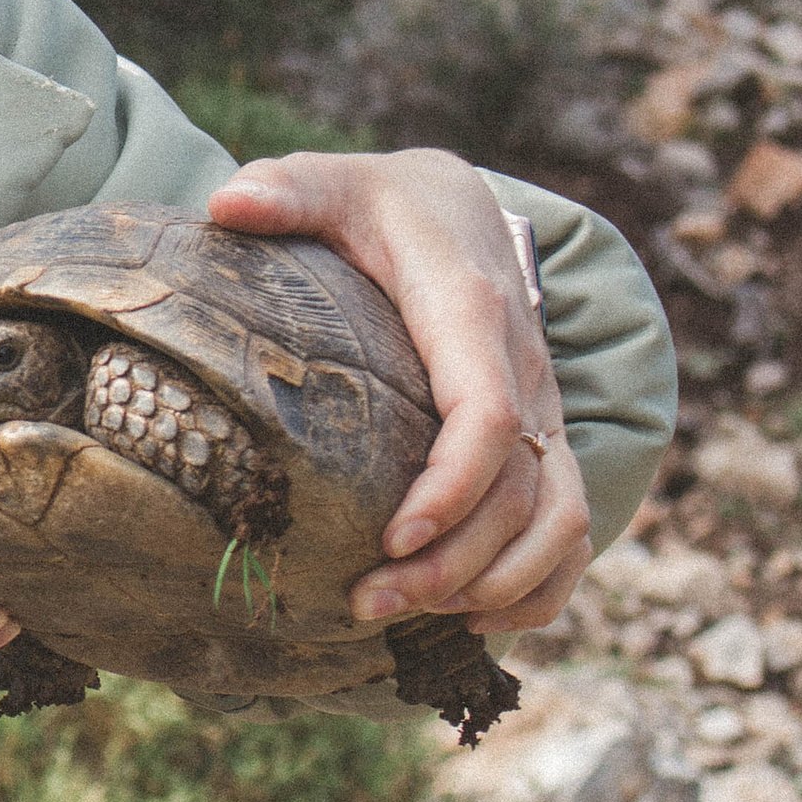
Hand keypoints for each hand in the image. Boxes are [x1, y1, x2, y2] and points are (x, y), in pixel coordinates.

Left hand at [206, 146, 588, 639]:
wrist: (459, 208)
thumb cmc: (382, 205)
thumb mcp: (333, 183)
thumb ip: (286, 190)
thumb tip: (228, 203)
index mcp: (470, 313)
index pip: (488, 415)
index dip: (452, 487)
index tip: (393, 538)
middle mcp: (525, 370)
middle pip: (522, 491)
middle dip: (454, 562)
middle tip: (368, 600)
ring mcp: (543, 411)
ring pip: (562, 520)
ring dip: (494, 582)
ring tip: (405, 613)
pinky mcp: (544, 441)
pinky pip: (573, 528)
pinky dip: (540, 585)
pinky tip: (472, 618)